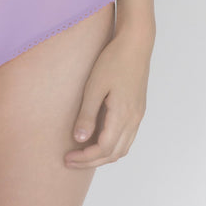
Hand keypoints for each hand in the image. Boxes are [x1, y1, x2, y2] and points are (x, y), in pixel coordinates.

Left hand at [64, 26, 153, 168]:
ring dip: (103, 156)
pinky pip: (127, 138)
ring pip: (123, 148)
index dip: (85, 157)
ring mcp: (138, 115)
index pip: (104, 149)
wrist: (135, 44)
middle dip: (92, 161)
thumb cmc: (113, 61)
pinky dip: (112, 145)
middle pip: (114, 153)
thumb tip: (80, 139)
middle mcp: (134, 119)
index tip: (68, 157)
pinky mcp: (138, 109)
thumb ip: (87, 114)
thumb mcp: (94, 86)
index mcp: (123, 115)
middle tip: (70, 160)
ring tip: (82, 154)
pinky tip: (97, 139)